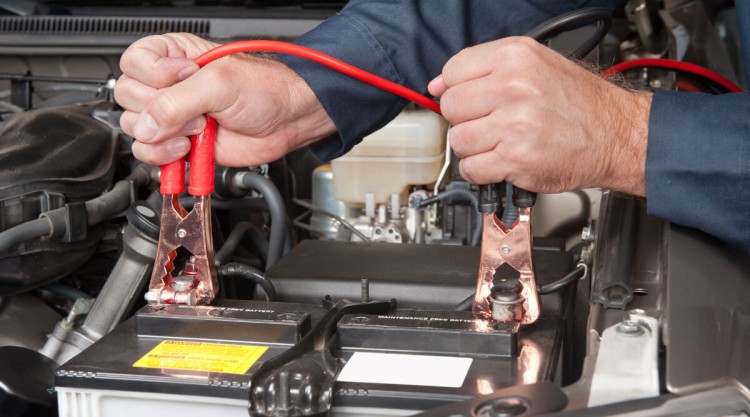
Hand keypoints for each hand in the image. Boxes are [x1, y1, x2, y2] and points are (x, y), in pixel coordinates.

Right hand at [115, 33, 334, 166]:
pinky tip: (188, 149)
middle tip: (196, 111)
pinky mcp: (180, 142)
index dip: (154, 76)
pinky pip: (150, 153)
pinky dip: (164, 156)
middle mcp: (168, 85)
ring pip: (136, 129)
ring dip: (163, 136)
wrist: (287, 120)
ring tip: (197, 131)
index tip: (184, 79)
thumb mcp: (218, 84)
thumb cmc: (264, 89)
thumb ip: (176, 102)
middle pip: (129, 99)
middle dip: (161, 111)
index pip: (133, 63)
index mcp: (173, 57)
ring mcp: (173, 116)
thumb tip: (145, 125)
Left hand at [428, 36, 650, 195]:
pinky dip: (481, 170)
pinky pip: (471, 168)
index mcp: (515, 58)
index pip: (452, 72)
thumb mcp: (534, 64)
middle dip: (466, 119)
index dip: (457, 89)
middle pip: (451, 108)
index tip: (470, 100)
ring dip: (474, 147)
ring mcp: (513, 125)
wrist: (615, 135)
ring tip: (499, 142)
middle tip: (491, 122)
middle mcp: (513, 88)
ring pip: (458, 140)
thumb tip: (437, 85)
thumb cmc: (579, 102)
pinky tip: (501, 160)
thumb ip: (484, 68)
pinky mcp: (515, 159)